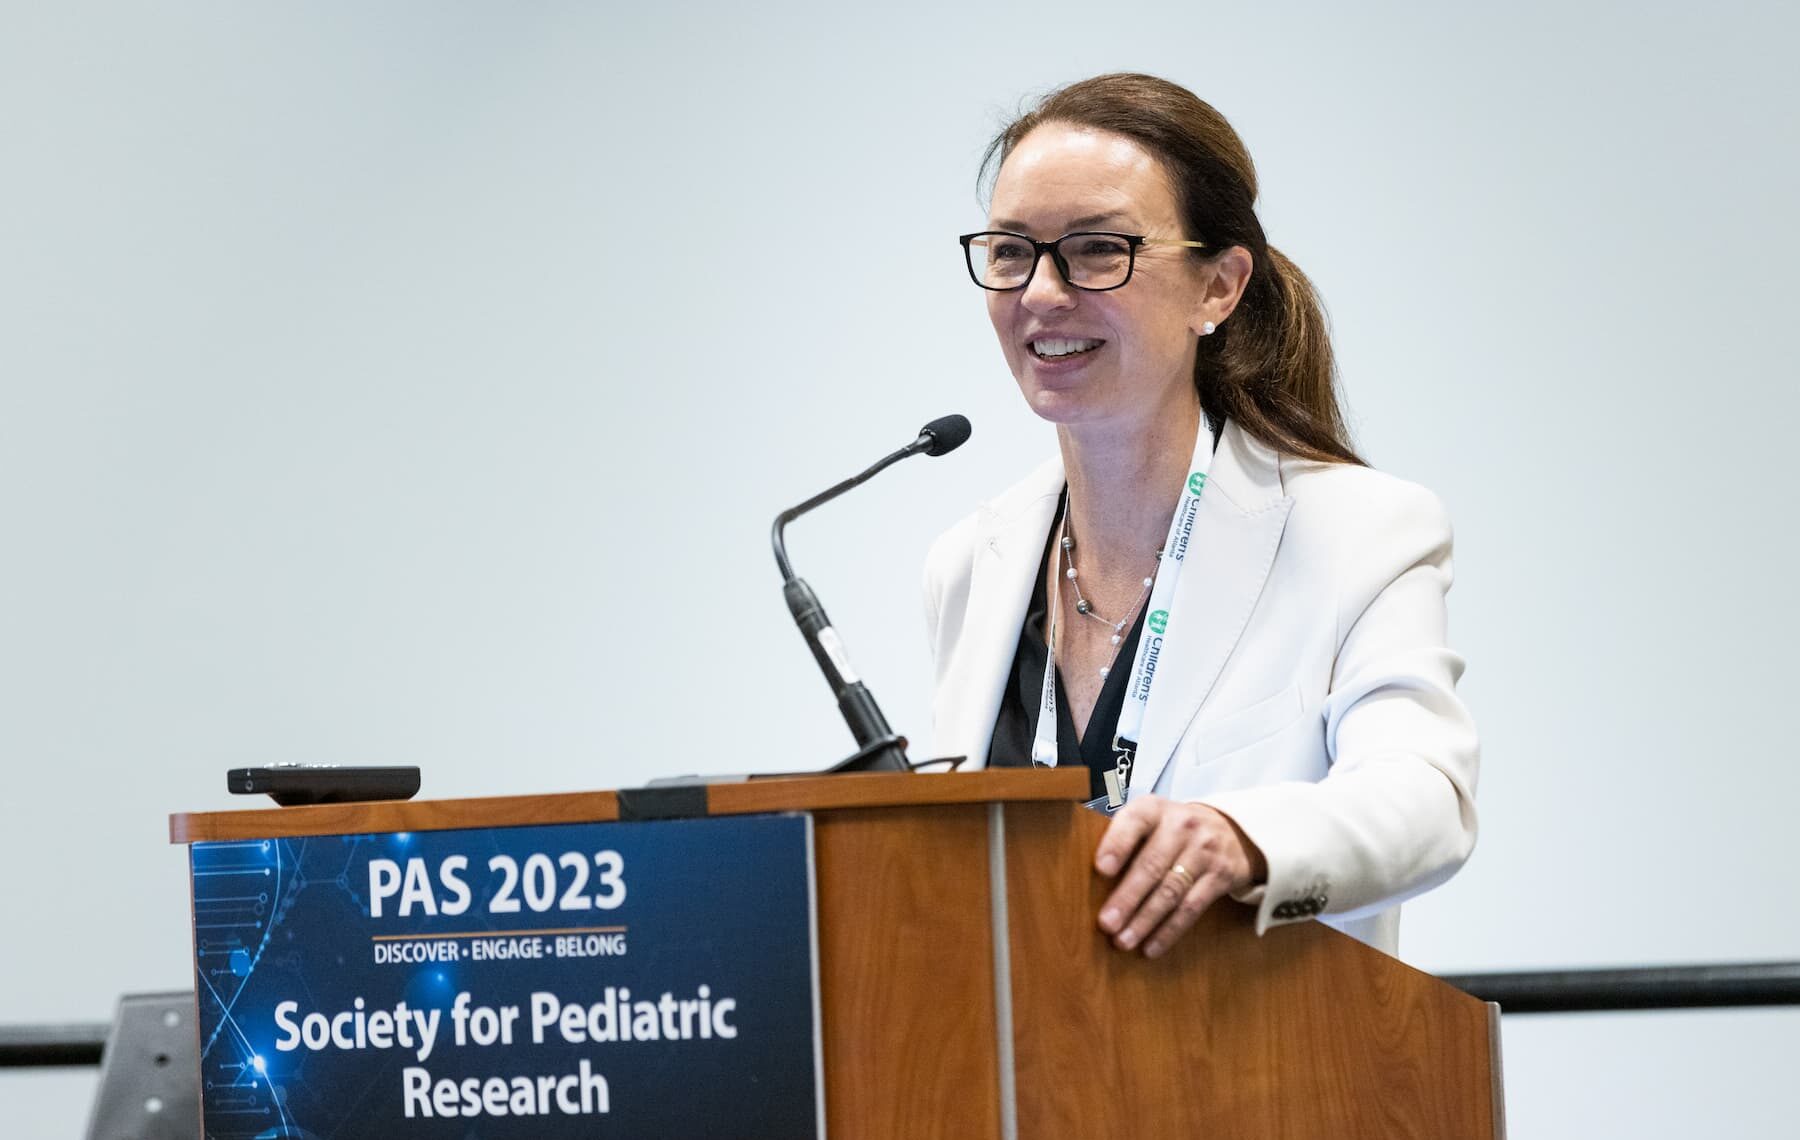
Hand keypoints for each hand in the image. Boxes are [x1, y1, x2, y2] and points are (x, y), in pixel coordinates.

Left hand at [1093, 796, 1266, 958]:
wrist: (1231, 830)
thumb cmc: (1173, 831)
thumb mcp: (1151, 820)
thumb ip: (1125, 839)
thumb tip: (1089, 881)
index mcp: (1155, 809)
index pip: (1134, 822)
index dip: (1117, 844)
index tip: (1101, 869)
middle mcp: (1182, 826)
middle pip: (1152, 865)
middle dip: (1127, 897)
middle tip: (1106, 923)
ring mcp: (1204, 851)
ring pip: (1171, 891)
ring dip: (1145, 921)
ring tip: (1123, 941)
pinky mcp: (1221, 876)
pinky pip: (1192, 908)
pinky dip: (1169, 931)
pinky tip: (1151, 947)